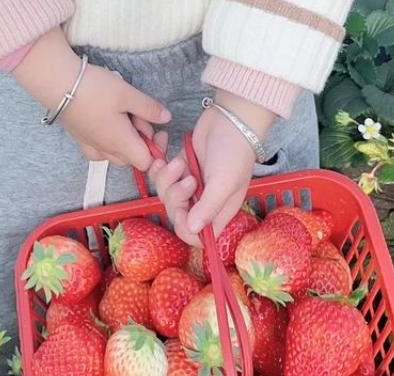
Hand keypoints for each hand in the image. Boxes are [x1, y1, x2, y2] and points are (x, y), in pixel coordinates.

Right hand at [13, 29, 169, 169]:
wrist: (58, 83)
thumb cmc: (94, 89)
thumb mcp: (128, 94)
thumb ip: (150, 109)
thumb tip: (166, 118)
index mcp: (121, 143)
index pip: (147, 163)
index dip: (156, 149)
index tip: (158, 129)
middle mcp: (106, 151)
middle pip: (133, 158)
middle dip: (141, 140)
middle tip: (136, 113)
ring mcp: (92, 147)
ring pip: (117, 154)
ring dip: (125, 139)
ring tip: (121, 113)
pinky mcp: (80, 141)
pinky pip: (100, 151)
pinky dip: (108, 141)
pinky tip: (106, 122)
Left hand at [151, 91, 275, 245]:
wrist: (229, 119)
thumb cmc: (234, 152)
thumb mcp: (225, 182)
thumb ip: (208, 208)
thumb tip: (193, 231)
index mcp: (218, 212)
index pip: (198, 237)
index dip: (186, 229)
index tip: (184, 212)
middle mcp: (203, 202)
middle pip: (177, 216)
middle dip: (175, 199)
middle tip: (187, 179)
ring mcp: (190, 186)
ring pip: (165, 196)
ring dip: (167, 180)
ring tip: (180, 163)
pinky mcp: (179, 170)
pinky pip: (160, 178)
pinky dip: (159, 169)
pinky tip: (164, 158)